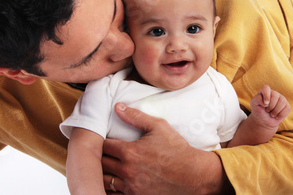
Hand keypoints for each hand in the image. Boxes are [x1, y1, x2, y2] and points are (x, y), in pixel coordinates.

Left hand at [102, 103, 228, 194]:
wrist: (193, 175)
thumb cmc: (177, 149)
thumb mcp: (159, 127)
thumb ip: (136, 117)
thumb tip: (118, 107)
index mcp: (130, 152)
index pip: (103, 146)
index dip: (101, 141)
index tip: (103, 139)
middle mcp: (127, 171)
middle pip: (100, 163)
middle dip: (99, 156)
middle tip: (102, 152)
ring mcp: (131, 187)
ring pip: (104, 180)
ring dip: (103, 173)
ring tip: (105, 166)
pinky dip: (110, 188)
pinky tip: (114, 180)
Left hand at [250, 85, 290, 128]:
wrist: (264, 121)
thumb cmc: (258, 111)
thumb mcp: (254, 104)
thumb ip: (257, 99)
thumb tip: (267, 102)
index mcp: (265, 91)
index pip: (266, 88)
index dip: (266, 95)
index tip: (265, 104)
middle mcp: (274, 93)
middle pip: (275, 96)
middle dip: (270, 106)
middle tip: (267, 110)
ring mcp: (281, 99)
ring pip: (282, 102)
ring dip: (275, 111)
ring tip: (271, 114)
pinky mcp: (287, 105)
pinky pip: (287, 108)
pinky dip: (281, 115)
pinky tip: (277, 116)